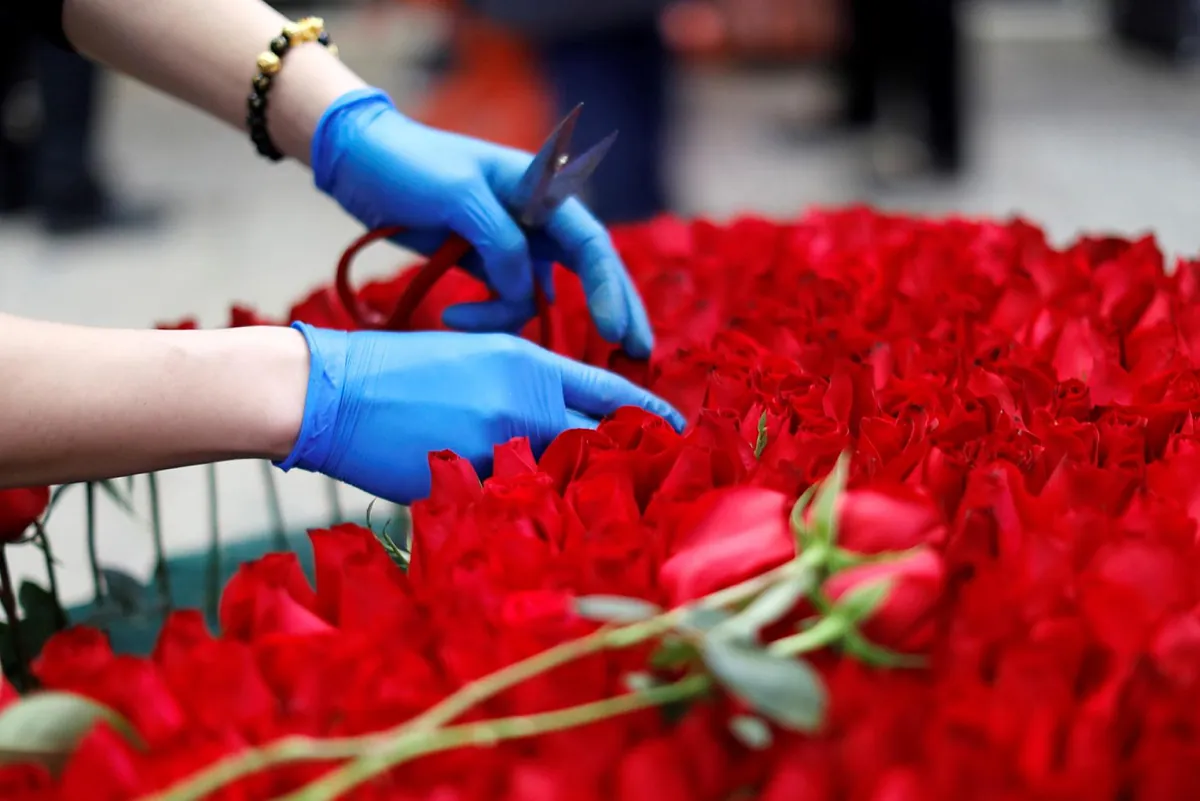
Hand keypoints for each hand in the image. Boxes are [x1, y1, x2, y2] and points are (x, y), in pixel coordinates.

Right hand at [276, 323, 684, 503]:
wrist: (330, 391)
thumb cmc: (397, 370)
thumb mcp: (477, 361)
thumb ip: (528, 388)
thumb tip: (565, 423)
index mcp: (530, 365)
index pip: (612, 394)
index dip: (650, 417)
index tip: (678, 432)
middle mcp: (524, 404)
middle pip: (600, 444)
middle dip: (625, 465)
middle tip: (642, 484)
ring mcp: (496, 448)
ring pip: (557, 482)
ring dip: (567, 495)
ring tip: (575, 507)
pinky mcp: (466, 486)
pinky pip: (510, 506)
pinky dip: (517, 513)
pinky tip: (513, 519)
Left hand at [310, 88, 653, 357]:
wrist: (360, 162)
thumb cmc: (410, 165)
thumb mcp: (457, 195)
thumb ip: (499, 241)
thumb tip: (526, 287)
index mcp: (540, 189)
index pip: (590, 243)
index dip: (608, 289)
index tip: (613, 333)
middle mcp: (537, 217)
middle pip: (590, 270)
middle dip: (614, 312)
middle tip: (636, 356)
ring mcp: (513, 243)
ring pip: (538, 295)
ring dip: (507, 318)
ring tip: (457, 318)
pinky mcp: (487, 263)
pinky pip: (507, 300)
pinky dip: (489, 316)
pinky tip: (454, 316)